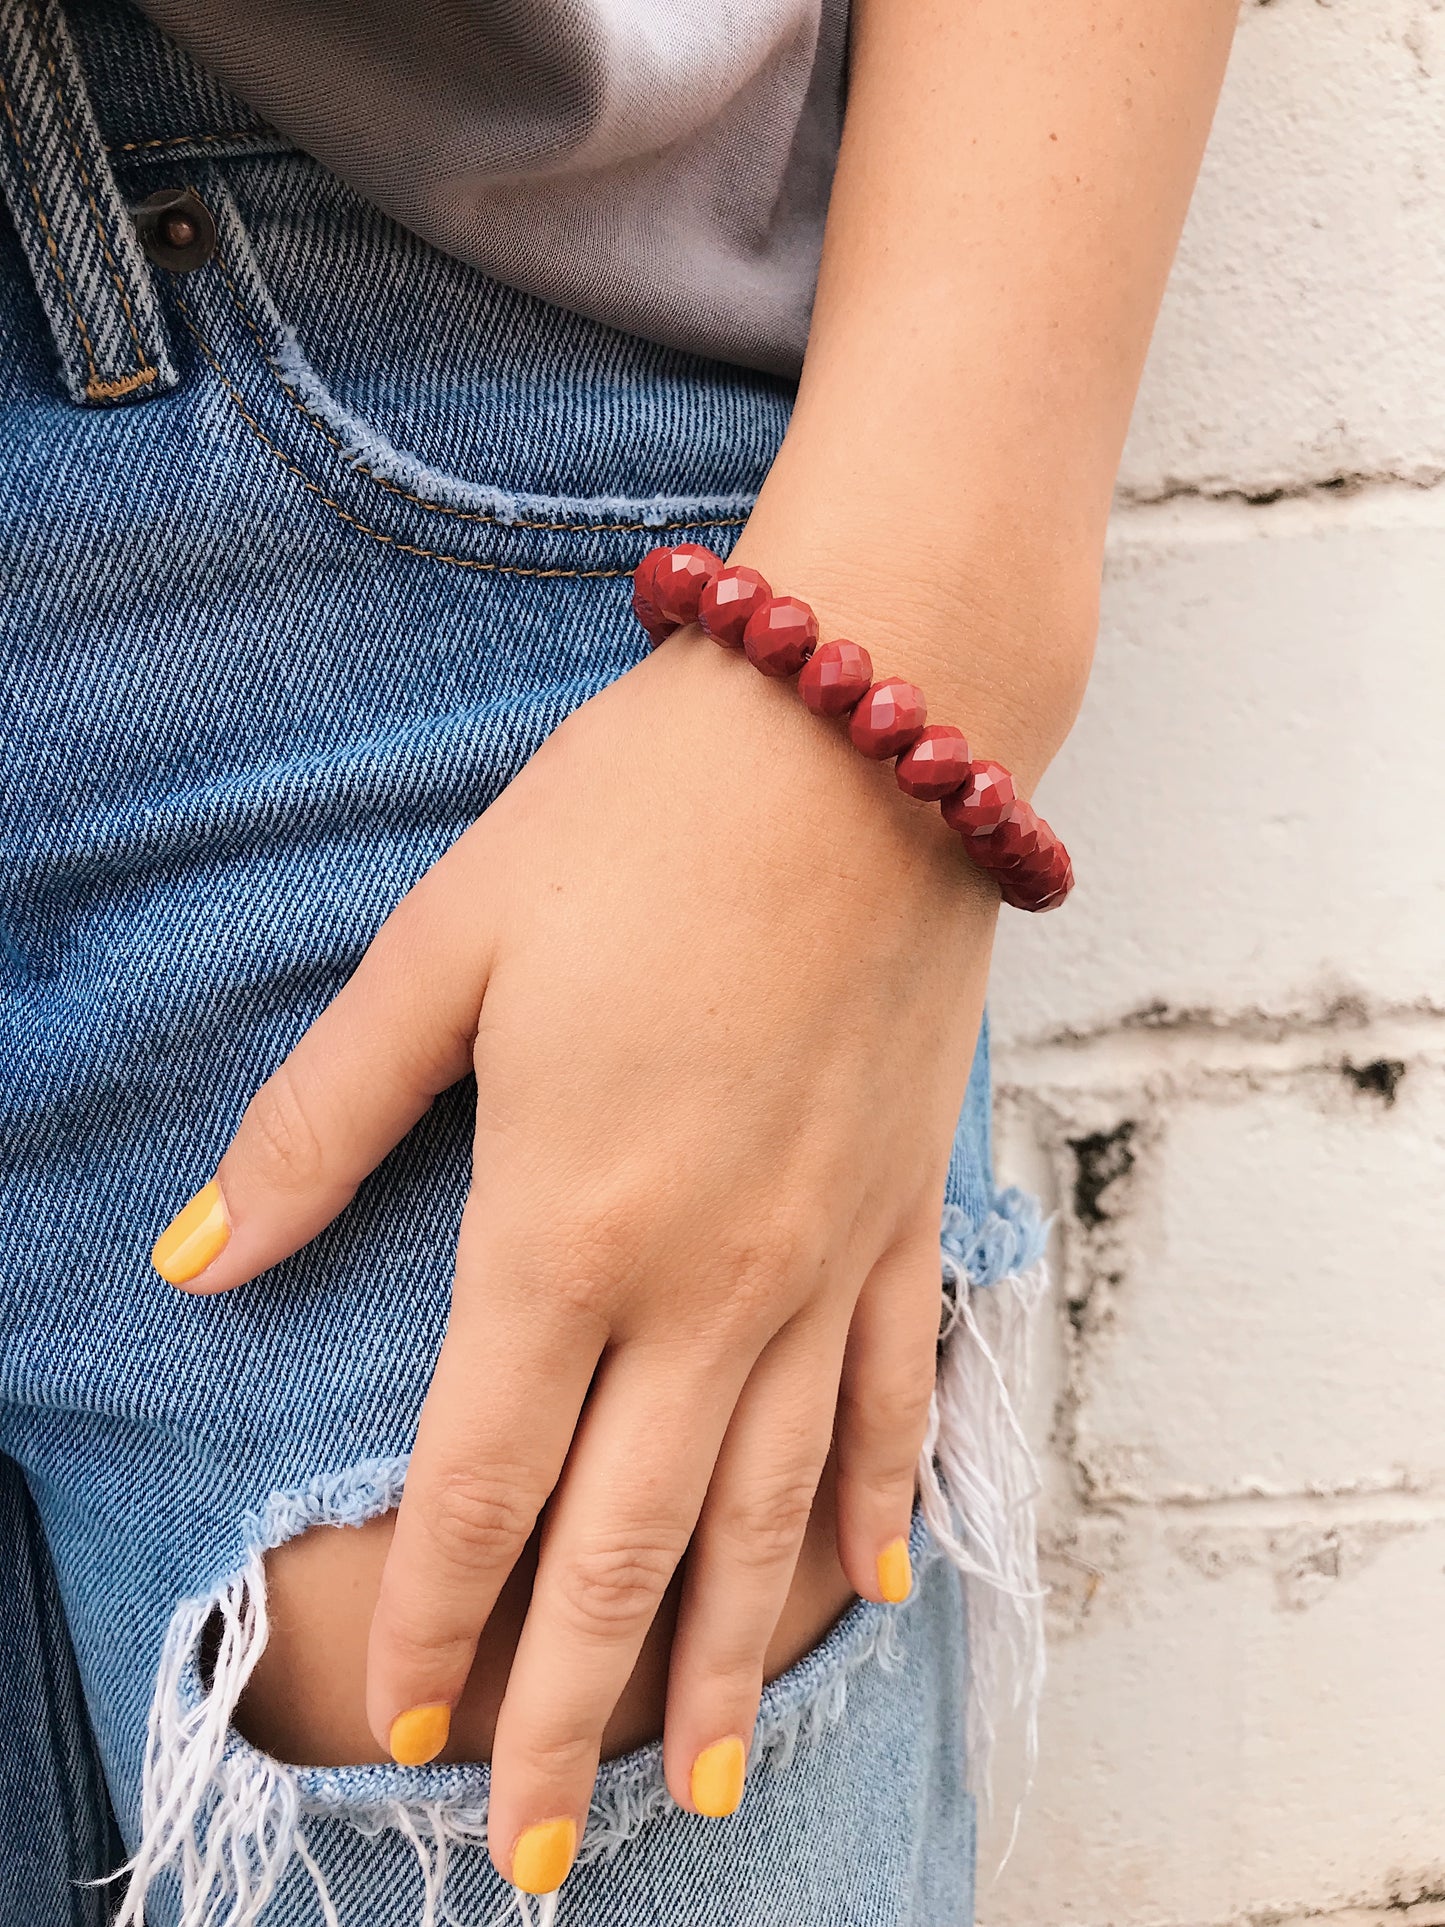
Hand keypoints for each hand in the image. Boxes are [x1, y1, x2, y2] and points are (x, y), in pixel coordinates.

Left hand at [158, 622, 996, 1893]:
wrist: (861, 732)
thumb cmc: (637, 824)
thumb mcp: (446, 949)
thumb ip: (324, 1121)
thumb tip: (200, 1259)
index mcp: (567, 1224)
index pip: (490, 1480)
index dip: (451, 1626)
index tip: (419, 1744)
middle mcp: (707, 1282)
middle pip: (634, 1544)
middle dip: (576, 1712)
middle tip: (546, 1859)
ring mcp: (824, 1259)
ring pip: (772, 1512)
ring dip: (729, 1662)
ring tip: (698, 1785)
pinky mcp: (905, 1209)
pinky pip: (899, 1396)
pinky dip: (878, 1507)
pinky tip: (870, 1593)